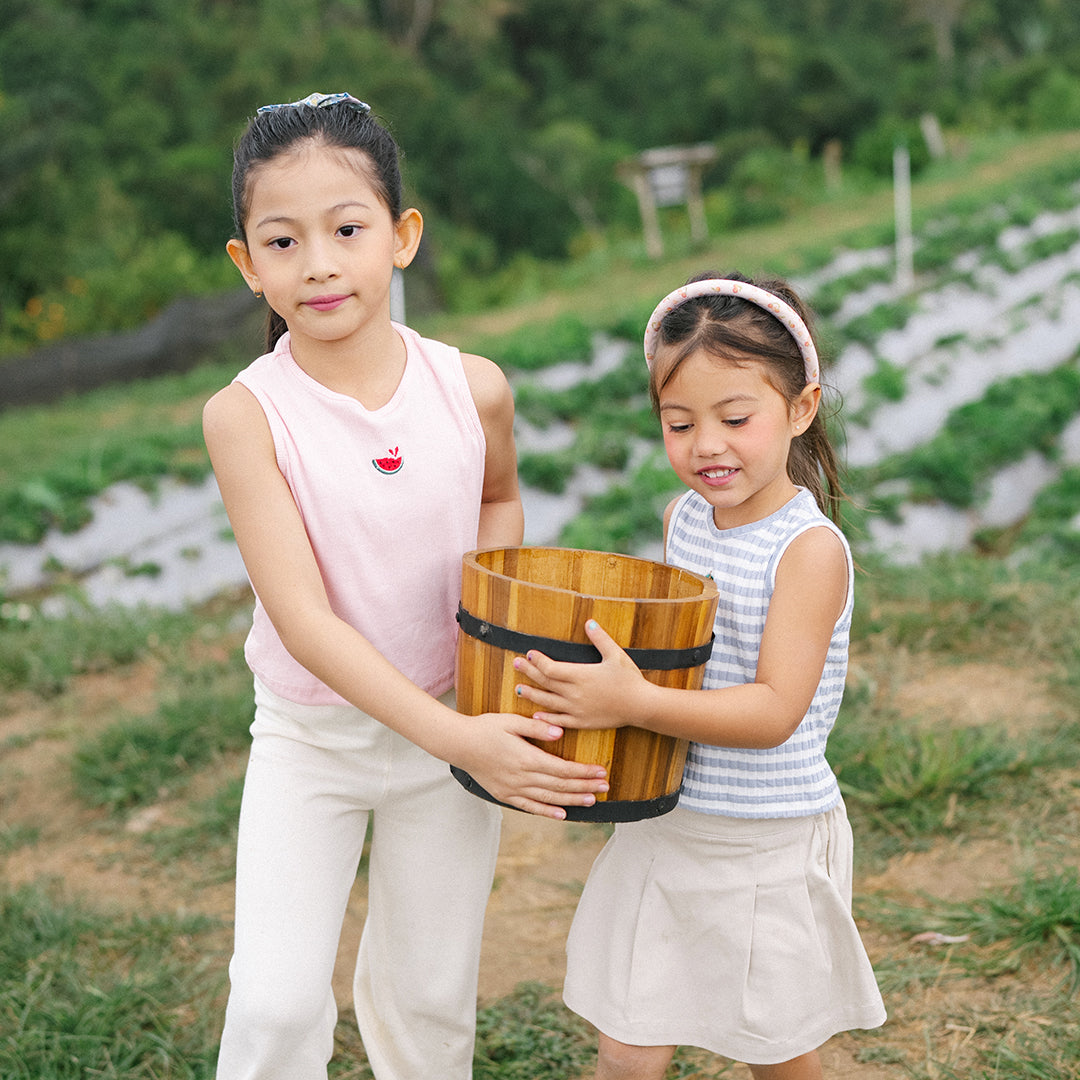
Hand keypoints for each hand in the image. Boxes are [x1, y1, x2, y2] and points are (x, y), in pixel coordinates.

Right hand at [454, 710, 607, 819]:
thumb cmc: (485, 728)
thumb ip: (537, 728)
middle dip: (585, 787)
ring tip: (592, 800)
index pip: (562, 768)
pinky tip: (562, 815)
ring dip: (572, 800)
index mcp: (526, 758)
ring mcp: (513, 789)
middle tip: (605, 787)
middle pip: (560, 785)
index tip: (600, 771)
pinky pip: (529, 807)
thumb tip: (560, 732)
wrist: (458, 744)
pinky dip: (547, 812)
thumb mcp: (511, 721)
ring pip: (549, 798)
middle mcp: (521, 777)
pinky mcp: (505, 795)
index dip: (583, 772)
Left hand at [513, 619, 646, 730]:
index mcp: (580, 675)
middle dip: (529, 673)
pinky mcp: (582, 722)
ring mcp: (577, 709)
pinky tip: (535, 715)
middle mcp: (574, 693)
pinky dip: (546, 717)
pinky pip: (559, 720)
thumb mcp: (616, 655)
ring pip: (548, 702)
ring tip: (519, 689)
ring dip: (532, 695)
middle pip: (545, 682)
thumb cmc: (630, 679)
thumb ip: (600, 638)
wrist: (641, 706)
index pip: (551, 667)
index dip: (537, 661)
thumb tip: (589, 622)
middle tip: (515, 664)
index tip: (529, 653)